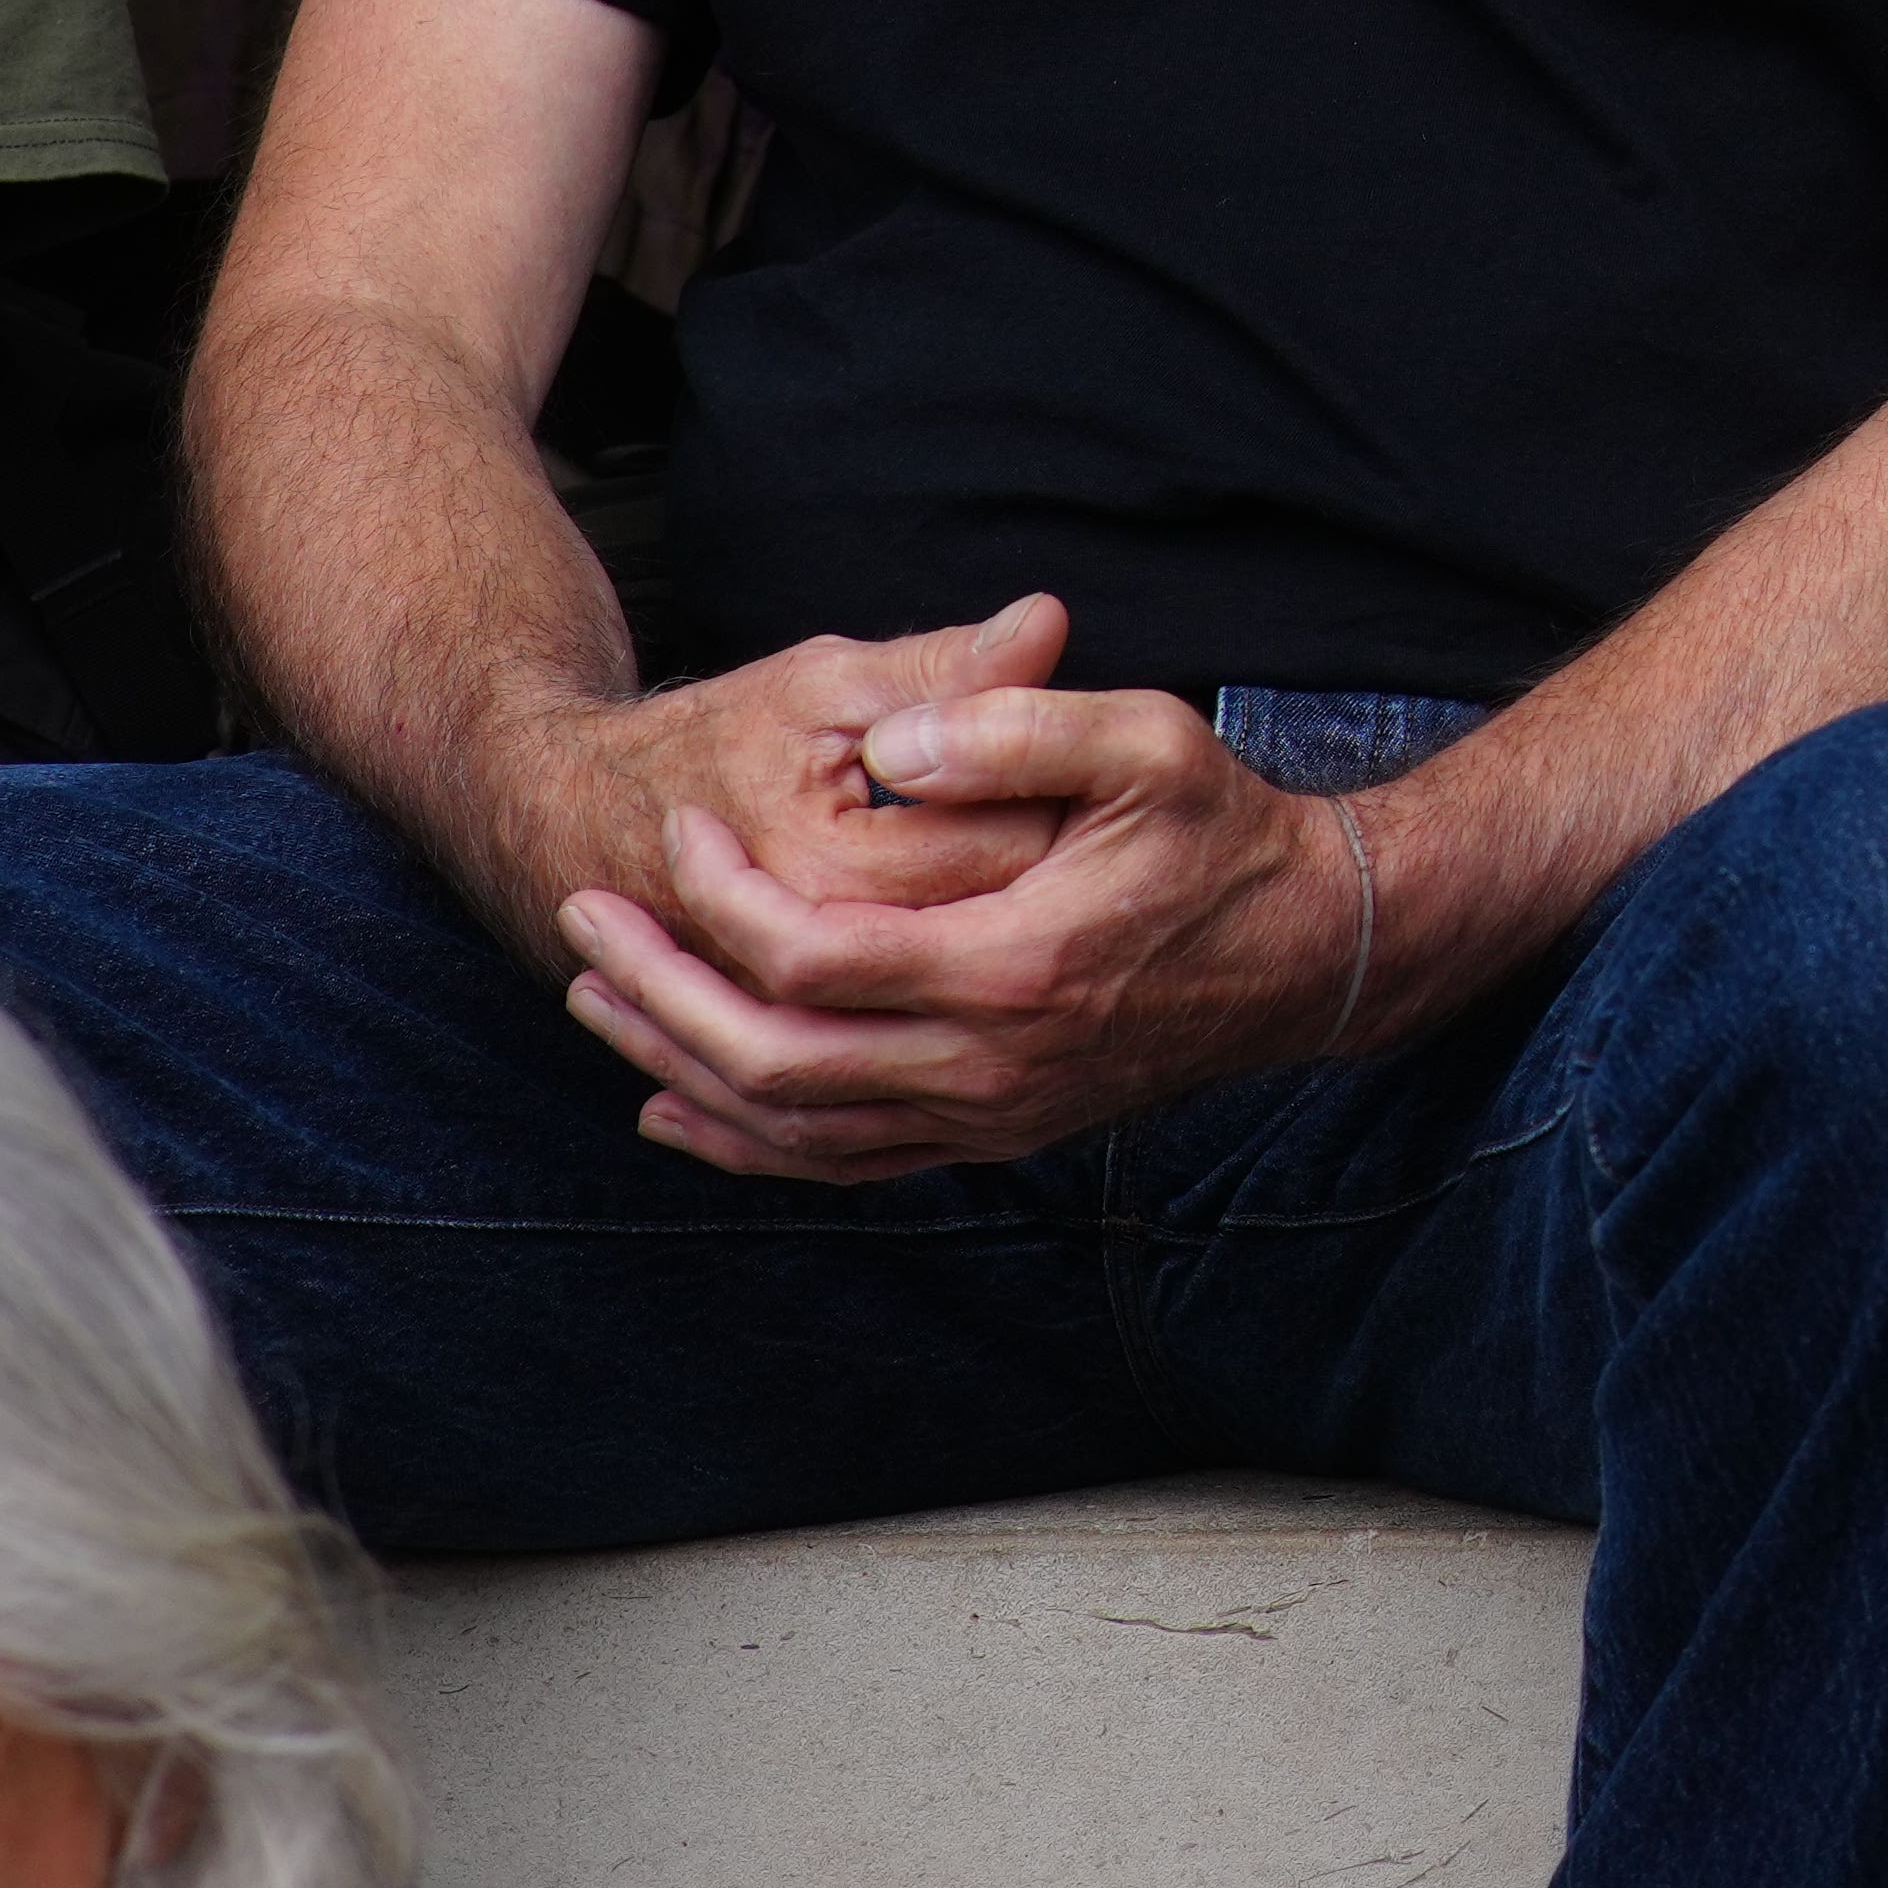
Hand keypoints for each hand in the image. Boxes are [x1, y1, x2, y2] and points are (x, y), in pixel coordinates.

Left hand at [553, 626, 1365, 1180]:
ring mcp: (984, 1115)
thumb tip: (890, 738)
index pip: (809, 958)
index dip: (721, 898)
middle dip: (656, 992)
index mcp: (1010, 966)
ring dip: (676, 1066)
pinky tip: (678, 1107)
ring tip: (597, 997)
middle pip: (769, 1060)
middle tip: (583, 921)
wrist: (1304, 951)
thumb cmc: (1222, 832)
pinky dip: (742, 1142)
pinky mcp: (987, 1134)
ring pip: (787, 1128)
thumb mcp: (1147, 740)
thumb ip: (1016, 723)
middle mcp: (986, 1065)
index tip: (680, 831)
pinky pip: (835, 1163)